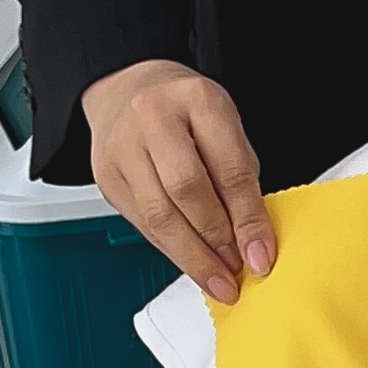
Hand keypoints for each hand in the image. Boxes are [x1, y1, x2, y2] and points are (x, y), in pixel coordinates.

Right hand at [81, 62, 275, 304]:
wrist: (128, 90)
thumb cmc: (185, 111)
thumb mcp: (225, 129)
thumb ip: (239, 179)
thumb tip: (252, 240)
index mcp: (197, 100)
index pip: (228, 168)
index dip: (247, 218)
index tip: (261, 254)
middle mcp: (154, 118)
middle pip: (187, 191)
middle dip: (216, 240)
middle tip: (237, 269)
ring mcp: (123, 147)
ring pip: (158, 214)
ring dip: (192, 255)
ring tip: (217, 277)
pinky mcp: (106, 176)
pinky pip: (142, 223)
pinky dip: (171, 249)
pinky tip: (190, 262)